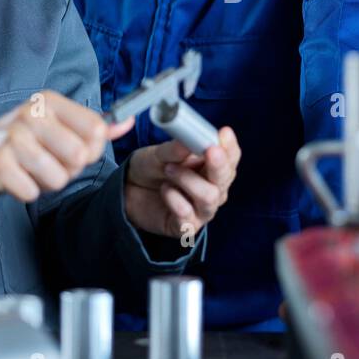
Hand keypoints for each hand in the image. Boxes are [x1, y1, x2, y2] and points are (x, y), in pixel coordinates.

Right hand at [0, 89, 132, 201]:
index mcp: (50, 101)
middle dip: (68, 169)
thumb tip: (127, 122)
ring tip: (32, 170)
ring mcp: (12, 135)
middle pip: (79, 156)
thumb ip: (96, 126)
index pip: (96, 130)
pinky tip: (17, 178)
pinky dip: (27, 191)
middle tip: (49, 163)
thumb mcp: (59, 125)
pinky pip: (31, 191)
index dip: (91, 150)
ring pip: (57, 177)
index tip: (74, 151)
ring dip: (47, 182)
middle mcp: (31, 112)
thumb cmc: (24, 140)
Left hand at [124, 127, 240, 240]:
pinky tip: (164, 190)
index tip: (224, 132)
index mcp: (212, 166)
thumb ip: (175, 148)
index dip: (230, 146)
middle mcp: (213, 188)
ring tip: (168, 169)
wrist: (127, 190)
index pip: (230, 156)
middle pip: (226, 178)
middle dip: (219, 164)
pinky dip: (174, 199)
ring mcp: (202, 209)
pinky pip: (186, 214)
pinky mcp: (186, 226)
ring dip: (188, 179)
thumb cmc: (151, 169)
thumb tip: (189, 140)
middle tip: (209, 150)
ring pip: (209, 197)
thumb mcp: (159, 153)